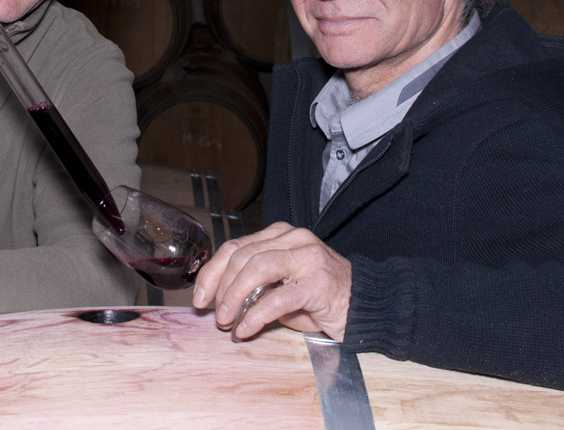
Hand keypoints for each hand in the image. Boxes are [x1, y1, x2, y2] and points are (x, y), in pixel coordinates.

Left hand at [192, 222, 350, 340]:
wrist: (364, 305)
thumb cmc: (319, 297)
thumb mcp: (280, 286)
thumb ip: (253, 284)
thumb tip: (216, 299)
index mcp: (280, 235)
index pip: (235, 246)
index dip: (212, 272)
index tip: (199, 296)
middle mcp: (294, 239)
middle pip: (242, 255)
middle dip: (221, 287)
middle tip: (215, 314)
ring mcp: (308, 258)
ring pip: (257, 268)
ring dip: (235, 296)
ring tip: (226, 320)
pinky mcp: (318, 283)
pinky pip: (278, 297)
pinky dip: (256, 314)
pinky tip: (246, 328)